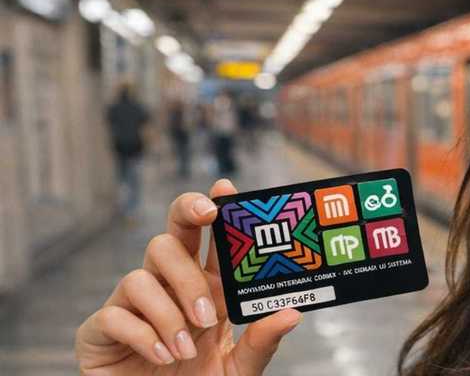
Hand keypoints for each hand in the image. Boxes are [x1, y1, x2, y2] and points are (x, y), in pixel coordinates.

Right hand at [75, 179, 301, 374]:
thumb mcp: (239, 369)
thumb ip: (261, 343)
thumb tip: (291, 313)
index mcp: (204, 291)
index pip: (207, 242)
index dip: (214, 210)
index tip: (226, 189)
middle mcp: (167, 291)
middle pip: (168, 236)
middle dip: (186, 216)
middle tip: (208, 216)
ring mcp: (131, 308)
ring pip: (142, 273)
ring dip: (172, 308)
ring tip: (190, 346)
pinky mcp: (101, 332)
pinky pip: (113, 314)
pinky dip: (145, 335)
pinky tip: (164, 356)